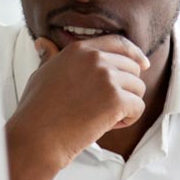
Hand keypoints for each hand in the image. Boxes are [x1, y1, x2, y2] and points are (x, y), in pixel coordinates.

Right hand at [6, 36, 149, 179]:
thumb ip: (52, 57)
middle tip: (105, 106)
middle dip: (126, 88)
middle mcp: (96, 59)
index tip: (143, 65)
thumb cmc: (36, 110)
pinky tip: (106, 125)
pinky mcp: (116, 100)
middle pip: (133, 68)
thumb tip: (43, 43)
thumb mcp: (42, 73)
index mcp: (80, 50)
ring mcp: (107, 78)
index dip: (134, 54)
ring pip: (138, 89)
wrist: (37, 136)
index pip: (119, 43)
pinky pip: (138, 107)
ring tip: (102, 117)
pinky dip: (127, 120)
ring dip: (126, 106)